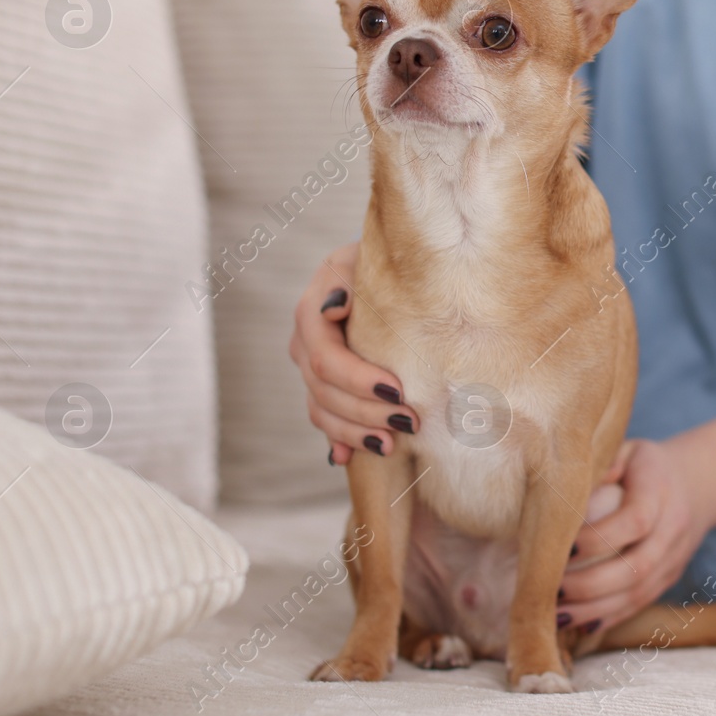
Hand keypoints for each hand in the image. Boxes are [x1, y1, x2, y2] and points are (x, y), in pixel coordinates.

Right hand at [289, 241, 417, 465]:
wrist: (385, 267)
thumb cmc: (386, 259)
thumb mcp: (366, 257)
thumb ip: (351, 279)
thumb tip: (333, 306)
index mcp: (312, 312)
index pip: (326, 358)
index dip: (359, 380)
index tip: (398, 390)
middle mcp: (305, 343)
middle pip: (324, 391)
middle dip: (366, 412)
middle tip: (410, 422)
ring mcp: (311, 368)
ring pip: (322, 411)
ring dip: (355, 432)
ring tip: (391, 445)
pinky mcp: (324, 385)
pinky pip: (325, 420)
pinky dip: (339, 439)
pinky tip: (349, 457)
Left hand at [555, 439, 714, 632]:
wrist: (698, 483)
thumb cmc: (645, 465)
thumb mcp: (625, 451)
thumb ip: (599, 467)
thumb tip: (560, 494)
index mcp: (660, 490)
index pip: (636, 520)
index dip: (599, 538)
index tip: (562, 548)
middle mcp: (674, 528)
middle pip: (637, 566)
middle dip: (589, 584)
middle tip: (550, 589)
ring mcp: (675, 559)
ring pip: (638, 593)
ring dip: (594, 608)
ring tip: (556, 615)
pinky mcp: (668, 579)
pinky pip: (639, 604)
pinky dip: (607, 617)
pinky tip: (577, 623)